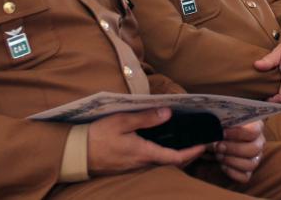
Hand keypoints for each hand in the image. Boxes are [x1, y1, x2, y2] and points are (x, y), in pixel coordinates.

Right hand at [87, 108, 205, 175]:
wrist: (76, 154)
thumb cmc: (98, 136)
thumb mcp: (122, 122)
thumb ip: (145, 118)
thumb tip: (168, 113)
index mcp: (144, 153)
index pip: (175, 157)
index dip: (192, 152)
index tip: (204, 144)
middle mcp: (142, 164)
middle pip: (172, 163)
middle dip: (189, 155)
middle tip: (200, 143)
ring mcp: (135, 167)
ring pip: (162, 164)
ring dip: (177, 156)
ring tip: (186, 143)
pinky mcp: (128, 166)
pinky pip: (152, 163)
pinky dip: (164, 156)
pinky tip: (164, 145)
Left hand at [212, 121, 264, 182]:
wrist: (216, 138)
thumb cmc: (221, 126)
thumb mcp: (221, 120)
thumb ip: (221, 122)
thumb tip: (215, 129)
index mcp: (256, 126)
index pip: (253, 131)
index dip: (237, 133)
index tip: (222, 132)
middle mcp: (259, 142)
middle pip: (253, 149)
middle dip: (233, 148)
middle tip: (218, 146)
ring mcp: (255, 158)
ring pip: (251, 164)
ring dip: (231, 161)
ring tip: (218, 155)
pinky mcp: (248, 171)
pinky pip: (245, 177)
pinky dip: (232, 172)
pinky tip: (222, 165)